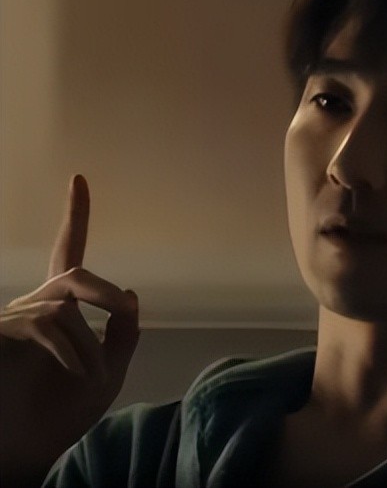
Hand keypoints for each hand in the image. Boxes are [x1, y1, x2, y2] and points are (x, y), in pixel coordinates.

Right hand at [0, 175, 139, 484]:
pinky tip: (81, 377)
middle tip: (124, 310)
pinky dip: (75, 354)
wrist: (28, 449)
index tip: (80, 179)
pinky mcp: (1, 332)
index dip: (75, 218)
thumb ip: (122, 336)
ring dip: (90, 347)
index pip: (69, 254)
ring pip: (67, 310)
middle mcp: (33, 306)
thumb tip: (131, 295)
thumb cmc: (62, 413)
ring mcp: (12, 318)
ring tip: (92, 379)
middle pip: (76, 274)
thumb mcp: (108, 374)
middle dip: (106, 294)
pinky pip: (49, 326)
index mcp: (61, 310)